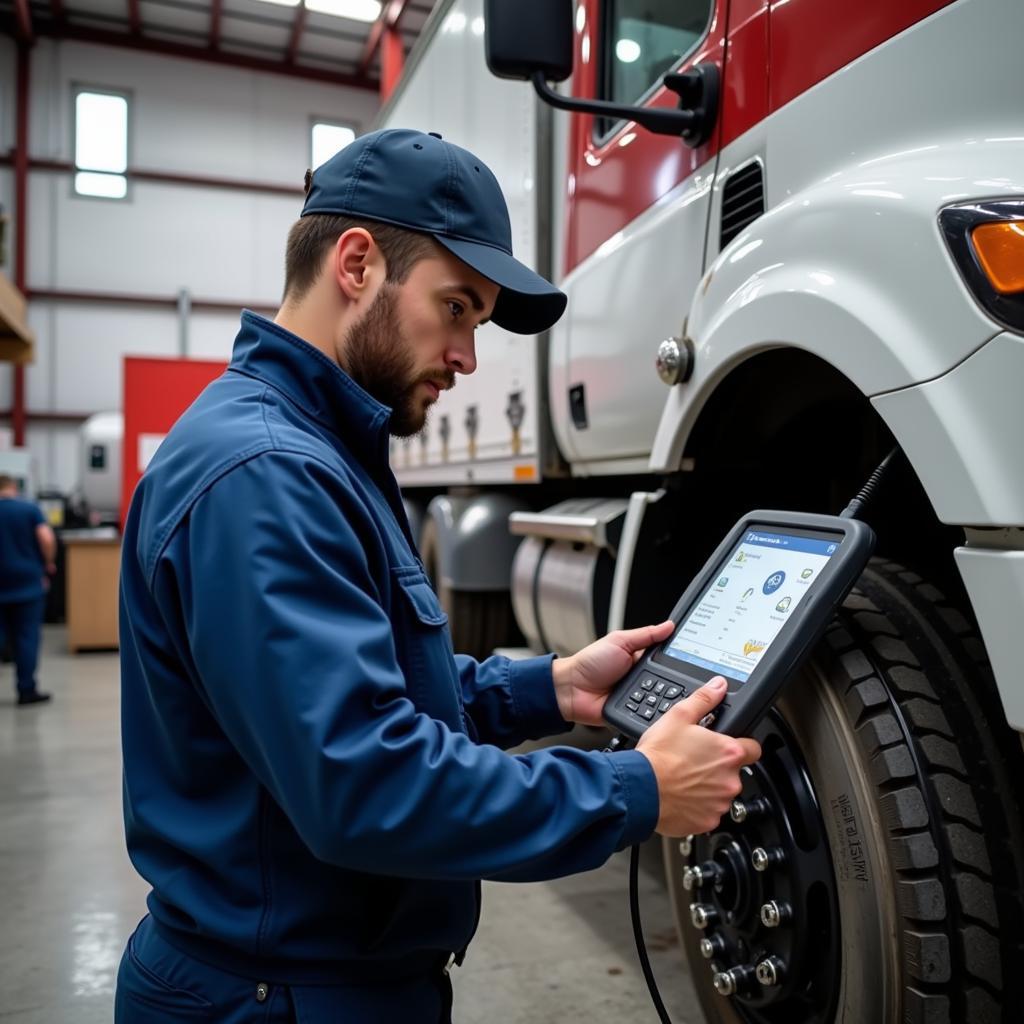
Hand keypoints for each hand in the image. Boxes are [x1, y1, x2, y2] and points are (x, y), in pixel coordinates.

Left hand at [551, 621, 674, 725]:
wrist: (571, 689)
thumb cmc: (590, 663)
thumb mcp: (619, 641)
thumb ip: (645, 635)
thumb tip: (669, 626)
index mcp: (641, 659)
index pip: (667, 659)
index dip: (679, 659)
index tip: (695, 659)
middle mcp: (643, 678)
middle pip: (669, 681)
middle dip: (674, 681)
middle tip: (683, 680)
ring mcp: (639, 696)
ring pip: (663, 699)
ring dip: (664, 697)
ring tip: (669, 693)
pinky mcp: (634, 713)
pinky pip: (650, 714)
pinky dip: (653, 712)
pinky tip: (659, 709)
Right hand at [636, 677, 761, 836]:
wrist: (640, 789)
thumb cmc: (658, 756)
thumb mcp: (678, 717)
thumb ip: (704, 700)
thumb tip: (718, 686)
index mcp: (729, 752)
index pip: (754, 748)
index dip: (741, 744)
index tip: (726, 745)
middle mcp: (730, 779)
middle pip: (735, 772)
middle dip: (718, 767)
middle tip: (695, 761)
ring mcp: (720, 802)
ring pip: (721, 793)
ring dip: (709, 787)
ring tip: (685, 778)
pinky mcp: (707, 821)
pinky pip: (708, 812)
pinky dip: (698, 806)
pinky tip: (681, 795)